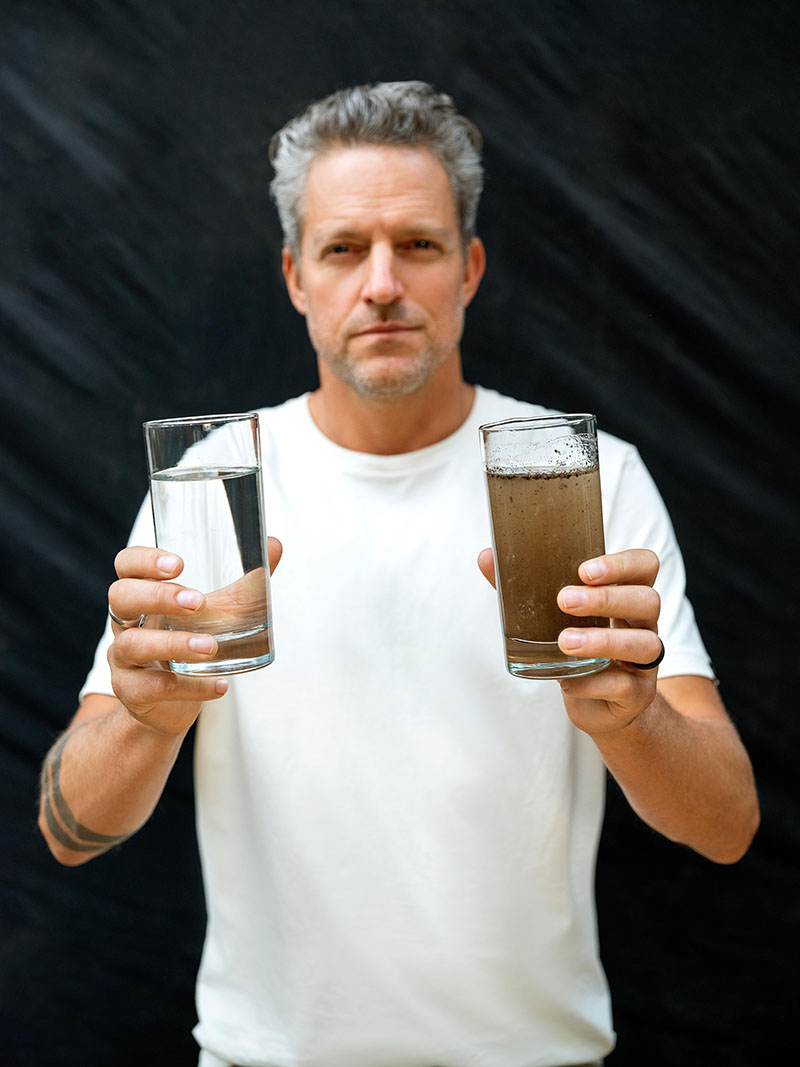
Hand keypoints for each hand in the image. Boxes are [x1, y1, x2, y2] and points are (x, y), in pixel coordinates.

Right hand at [107, 538, 282, 735]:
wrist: (168, 703)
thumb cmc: (189, 642)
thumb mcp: (218, 611)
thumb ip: (246, 583)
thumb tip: (275, 545)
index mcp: (142, 594)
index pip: (127, 565)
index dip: (144, 560)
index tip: (178, 564)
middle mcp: (125, 623)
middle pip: (120, 597)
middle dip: (158, 597)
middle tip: (198, 602)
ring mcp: (124, 659)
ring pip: (133, 645)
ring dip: (173, 643)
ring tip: (210, 646)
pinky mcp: (133, 692)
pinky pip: (154, 688)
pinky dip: (190, 687)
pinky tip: (219, 684)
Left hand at [477, 547, 662, 736]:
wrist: (599, 707)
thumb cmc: (576, 650)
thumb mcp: (552, 617)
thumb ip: (523, 588)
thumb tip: (486, 556)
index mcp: (626, 595)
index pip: (644, 566)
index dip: (622, 564)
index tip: (585, 570)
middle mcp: (643, 624)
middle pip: (648, 599)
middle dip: (606, 598)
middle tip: (564, 600)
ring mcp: (645, 661)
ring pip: (645, 643)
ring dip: (603, 640)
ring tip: (564, 642)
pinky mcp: (638, 694)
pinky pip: (624, 686)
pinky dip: (593, 682)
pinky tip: (569, 680)